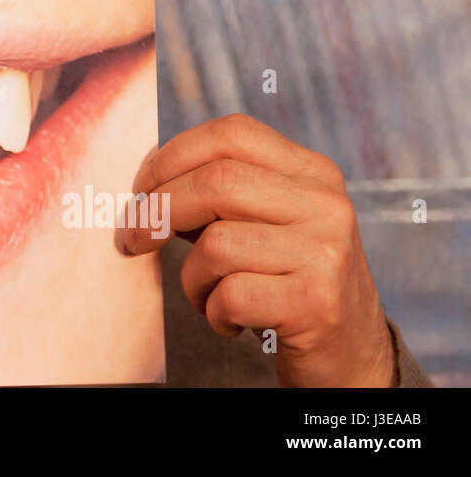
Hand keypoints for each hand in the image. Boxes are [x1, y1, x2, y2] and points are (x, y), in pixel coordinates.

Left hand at [121, 114, 395, 386]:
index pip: (231, 134)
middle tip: (134, 239)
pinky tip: (230, 321)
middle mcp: (325, 204)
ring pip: (216, 243)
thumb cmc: (285, 279)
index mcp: (311, 172)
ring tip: (207, 293)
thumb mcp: (263, 223)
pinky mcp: (317, 302)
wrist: (351, 351)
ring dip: (191, 277)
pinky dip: (213, 312)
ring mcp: (325, 252)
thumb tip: (146, 185)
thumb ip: (217, 194)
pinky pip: (230, 295)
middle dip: (159, 210)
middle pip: (217, 181)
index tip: (142, 189)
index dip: (173, 156)